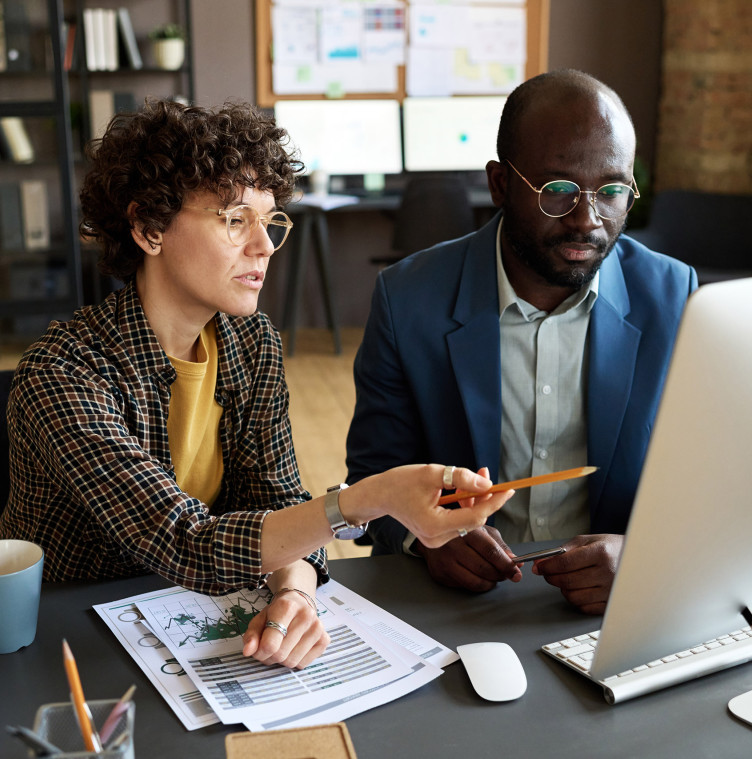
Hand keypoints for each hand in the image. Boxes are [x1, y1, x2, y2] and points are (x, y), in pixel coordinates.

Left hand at [242, 590, 329, 668]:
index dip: (260, 652)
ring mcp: (317, 628)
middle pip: (280, 654)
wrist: (299, 602)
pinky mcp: (324, 639)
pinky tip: (294, 647)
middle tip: (269, 648)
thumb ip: (252, 635)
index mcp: (287, 606)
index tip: (258, 649)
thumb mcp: (260, 618)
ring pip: (292, 661)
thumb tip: (248, 651)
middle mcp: (306, 615)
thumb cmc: (277, 612)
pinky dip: (295, 660)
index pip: (270, 643)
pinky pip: (303, 664)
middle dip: (270, 657)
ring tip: (281, 646)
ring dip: (282, 660)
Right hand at [343, 465, 515, 548]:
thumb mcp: (431, 473)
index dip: (494, 502)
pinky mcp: (436, 536)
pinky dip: (464, 506)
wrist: (380, 494)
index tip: (508, 490)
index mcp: (434, 525)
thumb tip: (486, 485)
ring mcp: (436, 540)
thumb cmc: (400, 483)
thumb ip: (460, 478)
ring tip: (473, 478)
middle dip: (484, 497)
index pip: (475, 516)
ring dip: (474, 500)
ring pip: (467, 521)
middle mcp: (436, 538)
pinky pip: (458, 522)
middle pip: (473, 520)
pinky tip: (463, 490)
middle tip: (486, 475)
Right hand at [415, 524, 522, 591]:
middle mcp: (453, 546)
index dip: (506, 565)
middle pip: (484, 569)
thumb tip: (515, 562)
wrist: (431, 534)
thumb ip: (499, 546)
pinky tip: (477, 575)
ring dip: (489, 583)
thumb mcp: (482, 530)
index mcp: (466, 531)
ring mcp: (444, 562)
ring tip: (493, 577)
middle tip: (505, 574)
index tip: (516, 573)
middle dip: (500, 575)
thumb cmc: (460, 531)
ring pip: (475, 582)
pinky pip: (464, 586)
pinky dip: (475, 584)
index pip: (490, 552)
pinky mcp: (439, 574)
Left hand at [532, 534, 623, 613]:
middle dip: (551, 577)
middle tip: (547, 572)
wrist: (639, 560)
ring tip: (566, 579)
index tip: (539, 567)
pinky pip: (583, 607)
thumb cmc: (611, 549)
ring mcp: (610, 591)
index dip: (548, 566)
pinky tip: (579, 589)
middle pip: (567, 580)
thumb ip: (564, 550)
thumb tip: (541, 562)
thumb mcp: (589, 541)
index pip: (566, 563)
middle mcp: (607, 573)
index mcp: (601, 553)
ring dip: (563, 588)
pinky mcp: (611, 604)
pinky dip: (575, 599)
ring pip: (573, 596)